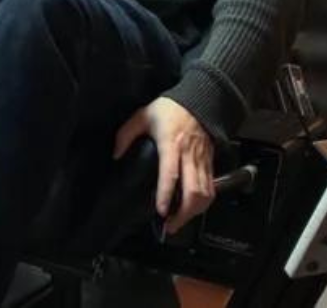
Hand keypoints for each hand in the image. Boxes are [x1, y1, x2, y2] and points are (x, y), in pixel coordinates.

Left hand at [113, 96, 214, 234]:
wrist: (199, 100)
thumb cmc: (170, 108)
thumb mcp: (142, 116)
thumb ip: (126, 135)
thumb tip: (116, 154)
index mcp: (171, 144)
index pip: (170, 174)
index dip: (166, 194)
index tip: (161, 211)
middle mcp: (189, 156)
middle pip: (194, 191)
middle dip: (184, 213)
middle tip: (170, 225)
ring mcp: (202, 160)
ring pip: (205, 193)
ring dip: (194, 211)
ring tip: (180, 222)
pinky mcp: (209, 162)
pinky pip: (210, 187)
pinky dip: (203, 202)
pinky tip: (193, 209)